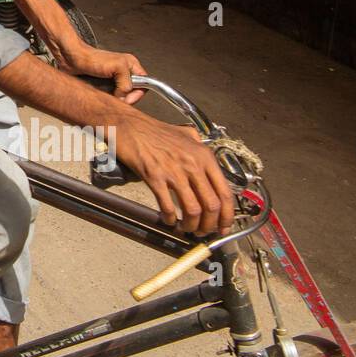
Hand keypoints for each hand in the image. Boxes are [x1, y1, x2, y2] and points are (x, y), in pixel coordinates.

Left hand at [67, 45, 145, 104]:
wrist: (71, 59)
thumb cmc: (92, 58)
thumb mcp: (117, 67)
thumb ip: (127, 81)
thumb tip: (125, 96)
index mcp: (131, 66)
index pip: (145, 84)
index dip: (137, 93)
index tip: (127, 98)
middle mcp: (124, 73)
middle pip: (132, 93)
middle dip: (126, 98)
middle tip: (117, 99)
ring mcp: (113, 81)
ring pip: (121, 97)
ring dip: (115, 100)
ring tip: (107, 95)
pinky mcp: (103, 87)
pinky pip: (110, 98)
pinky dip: (107, 100)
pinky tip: (101, 96)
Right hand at [109, 109, 234, 235]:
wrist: (128, 125)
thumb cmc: (154, 130)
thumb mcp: (185, 134)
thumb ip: (201, 147)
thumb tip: (208, 162)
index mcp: (204, 156)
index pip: (225, 192)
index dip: (227, 215)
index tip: (223, 226)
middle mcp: (193, 164)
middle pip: (211, 205)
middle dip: (209, 225)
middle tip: (203, 231)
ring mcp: (174, 171)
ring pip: (192, 210)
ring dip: (191, 225)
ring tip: (186, 228)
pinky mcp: (155, 177)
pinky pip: (168, 206)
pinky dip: (170, 219)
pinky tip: (169, 220)